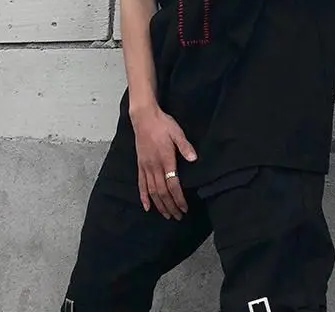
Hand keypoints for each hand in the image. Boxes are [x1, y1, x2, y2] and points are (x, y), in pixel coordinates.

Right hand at [130, 104, 196, 219]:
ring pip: (152, 191)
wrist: (144, 118)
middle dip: (170, 206)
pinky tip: (147, 207)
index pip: (173, 184)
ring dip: (159, 205)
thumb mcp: (177, 132)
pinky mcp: (140, 165)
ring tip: (166, 216)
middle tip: (178, 217)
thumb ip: (185, 146)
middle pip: (163, 192)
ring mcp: (146, 167)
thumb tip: (194, 159)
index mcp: (165, 159)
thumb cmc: (163, 124)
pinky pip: (141, 184)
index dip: (179, 198)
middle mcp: (154, 166)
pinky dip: (143, 197)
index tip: (185, 208)